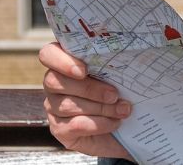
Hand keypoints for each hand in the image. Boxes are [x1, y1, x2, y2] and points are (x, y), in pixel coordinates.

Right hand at [40, 41, 132, 157]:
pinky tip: (114, 122)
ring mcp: (53, 107)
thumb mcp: (121, 73)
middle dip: (89, 88)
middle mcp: (54, 83)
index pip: (48, 54)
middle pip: (55, 81)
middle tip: (114, 94)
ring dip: (100, 108)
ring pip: (67, 105)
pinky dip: (98, 124)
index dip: (61, 61)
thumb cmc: (122, 91)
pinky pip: (74, 125)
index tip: (83, 70)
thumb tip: (134, 54)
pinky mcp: (59, 129)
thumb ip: (117, 62)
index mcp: (66, 62)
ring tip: (122, 110)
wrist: (126, 127)